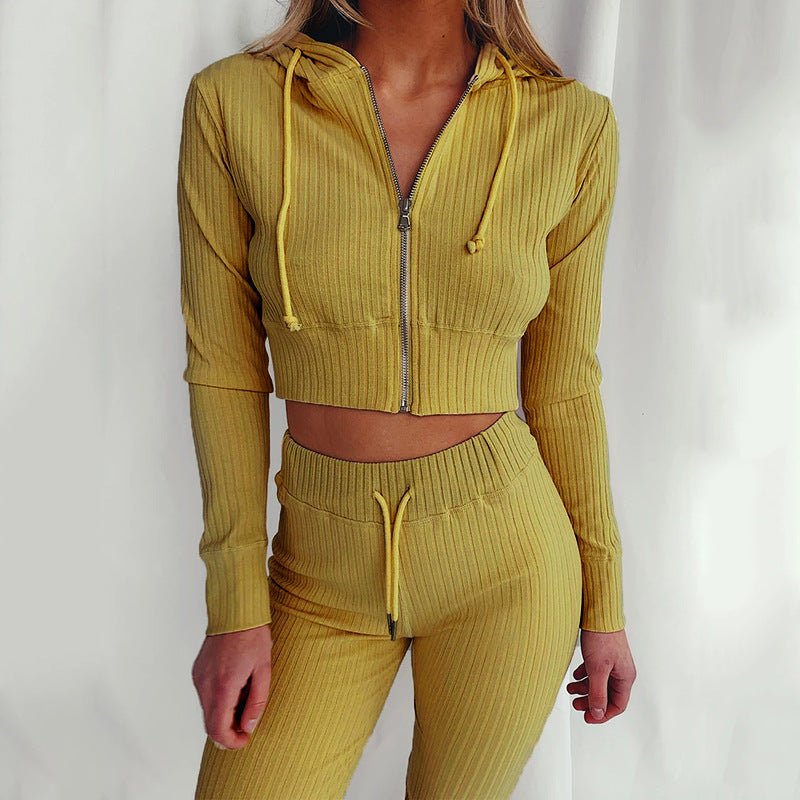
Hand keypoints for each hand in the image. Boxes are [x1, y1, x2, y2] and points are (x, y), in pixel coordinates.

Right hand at [191, 623, 272, 749]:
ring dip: (223, 715)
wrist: (236, 613)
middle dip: (228, 730)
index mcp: (223, 686)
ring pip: (207, 710)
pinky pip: (205, 696)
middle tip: (247, 724)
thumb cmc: (253, 637)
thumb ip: (256, 702)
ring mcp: (198, 677)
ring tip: (244, 698)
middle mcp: (205, 684)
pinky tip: (234, 687)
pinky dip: (217, 701)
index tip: (245, 739)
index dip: (231, 742)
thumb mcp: (263, 670)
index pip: (218, 730)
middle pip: (209, 724)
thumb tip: (248, 726)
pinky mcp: (197, 671)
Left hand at [567, 628, 635, 723]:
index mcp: (625, 677)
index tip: (588, 717)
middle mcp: (621, 671)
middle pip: (606, 695)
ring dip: (584, 688)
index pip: (617, 705)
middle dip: (590, 702)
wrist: (598, 612)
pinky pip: (594, 671)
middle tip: (576, 704)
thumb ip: (597, 693)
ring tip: (570, 689)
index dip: (602, 714)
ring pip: (599, 683)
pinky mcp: (603, 654)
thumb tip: (598, 713)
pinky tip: (575, 675)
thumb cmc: (602, 637)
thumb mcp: (597, 670)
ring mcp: (612, 662)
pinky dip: (584, 675)